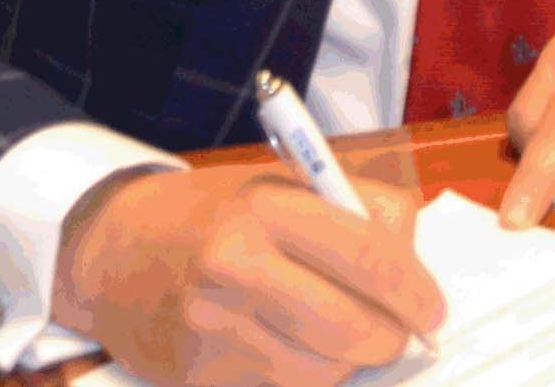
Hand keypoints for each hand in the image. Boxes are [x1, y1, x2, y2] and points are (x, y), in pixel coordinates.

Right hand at [50, 158, 442, 386]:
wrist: (120, 250)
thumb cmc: (224, 215)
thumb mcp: (289, 187)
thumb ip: (360, 214)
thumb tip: (415, 273)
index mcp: (267, 206)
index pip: (368, 256)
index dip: (415, 292)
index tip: (434, 311)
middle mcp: (234, 265)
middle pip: (351, 328)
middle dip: (390, 338)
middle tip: (400, 334)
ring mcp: (212, 325)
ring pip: (323, 371)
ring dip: (346, 360)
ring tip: (337, 332)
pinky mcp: (199, 374)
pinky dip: (306, 376)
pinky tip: (292, 347)